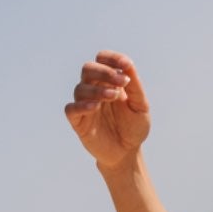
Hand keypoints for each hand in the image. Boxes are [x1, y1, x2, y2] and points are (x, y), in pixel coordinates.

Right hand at [65, 52, 151, 171]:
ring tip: (114, 96)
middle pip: (88, 68)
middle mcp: (94, 89)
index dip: (112, 58)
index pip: (103, 59)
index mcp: (109, 81)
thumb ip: (135, 86)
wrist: (128, 153)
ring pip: (80, 88)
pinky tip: (95, 107)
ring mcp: (85, 105)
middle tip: (121, 82)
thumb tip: (128, 65)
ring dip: (97, 89)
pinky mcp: (78, 122)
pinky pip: (71, 109)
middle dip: (104, 71)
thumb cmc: (133, 127)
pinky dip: (81, 105)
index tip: (126, 65)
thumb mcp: (140, 106)